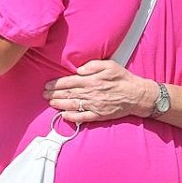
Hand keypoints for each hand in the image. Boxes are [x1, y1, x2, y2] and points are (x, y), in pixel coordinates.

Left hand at [43, 59, 157, 122]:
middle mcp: (90, 93)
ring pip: (72, 105)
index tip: (47, 85)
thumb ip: (92, 65)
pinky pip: (83, 117)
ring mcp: (94, 105)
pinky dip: (72, 117)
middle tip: (43, 94)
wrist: (138, 95)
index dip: (55, 84)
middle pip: (67, 94)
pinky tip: (63, 115)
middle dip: (53, 94)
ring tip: (50, 102)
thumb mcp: (109, 65)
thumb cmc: (123, 78)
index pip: (68, 82)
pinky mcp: (99, 115)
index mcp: (91, 81)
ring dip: (59, 104)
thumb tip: (78, 70)